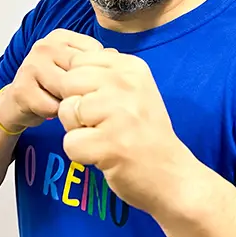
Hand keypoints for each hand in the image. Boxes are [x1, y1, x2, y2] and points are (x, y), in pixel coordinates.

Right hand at [0, 29, 103, 131]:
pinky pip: (53, 107)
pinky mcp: (22, 89)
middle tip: (78, 96)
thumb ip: (96, 61)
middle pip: (81, 72)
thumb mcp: (75, 69)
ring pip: (68, 90)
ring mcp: (31, 66)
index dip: (97, 73)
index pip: (94, 53)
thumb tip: (117, 59)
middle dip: (84, 90)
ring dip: (70, 102)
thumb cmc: (52, 86)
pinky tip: (50, 110)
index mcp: (61, 37)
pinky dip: (56, 114)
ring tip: (64, 102)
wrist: (18, 103)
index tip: (89, 82)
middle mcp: (44, 46)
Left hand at [57, 49, 190, 215]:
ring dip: (77, 130)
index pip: (78, 61)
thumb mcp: (133, 90)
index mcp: (131, 67)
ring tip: (104, 138)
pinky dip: (81, 154)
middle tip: (101, 124)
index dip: (80, 86)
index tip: (103, 103)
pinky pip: (70, 143)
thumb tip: (65, 66)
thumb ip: (102, 74)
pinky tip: (104, 155)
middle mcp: (127, 84)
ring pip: (66, 111)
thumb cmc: (143, 133)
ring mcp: (120, 114)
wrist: (170, 175)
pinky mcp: (111, 144)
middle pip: (67, 82)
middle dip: (75, 105)